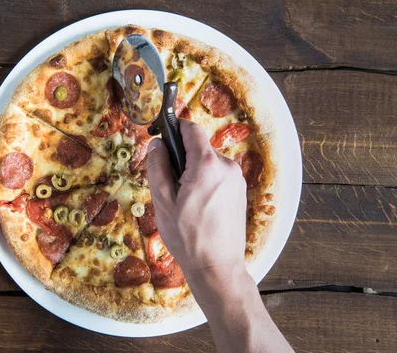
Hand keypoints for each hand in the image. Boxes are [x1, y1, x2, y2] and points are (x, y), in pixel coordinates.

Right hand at [146, 120, 246, 275]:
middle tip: (169, 185)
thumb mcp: (162, 200)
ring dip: (193, 173)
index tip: (162, 137)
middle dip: (181, 159)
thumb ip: (157, 166)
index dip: (174, 129)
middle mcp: (227, 166)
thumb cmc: (188, 236)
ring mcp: (236, 179)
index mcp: (207, 164)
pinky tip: (198, 207)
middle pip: (199, 148)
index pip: (191, 129)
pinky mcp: (240, 191)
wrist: (217, 266)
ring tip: (184, 202)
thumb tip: (157, 144)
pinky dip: (205, 183)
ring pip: (208, 163)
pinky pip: (217, 176)